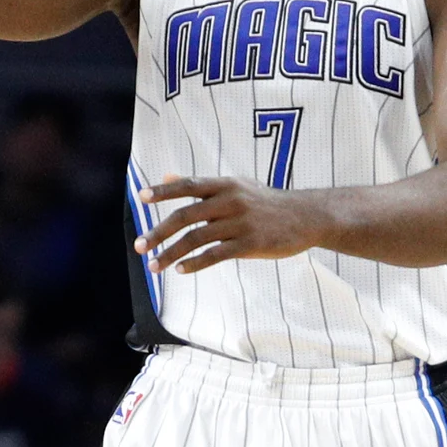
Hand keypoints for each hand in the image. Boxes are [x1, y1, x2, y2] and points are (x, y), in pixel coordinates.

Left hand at [134, 174, 321, 273]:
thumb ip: (201, 185)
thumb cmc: (267, 201)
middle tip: (139, 245)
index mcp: (227, 185)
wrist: (307, 216)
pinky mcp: (251, 244)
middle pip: (186, 215)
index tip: (141, 196)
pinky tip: (181, 270)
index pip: (189, 185)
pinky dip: (195, 263)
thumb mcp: (237, 186)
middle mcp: (232, 201)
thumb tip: (165, 176)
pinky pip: (216, 255)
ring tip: (154, 266)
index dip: (164, 190)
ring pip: (197, 238)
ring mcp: (241, 223)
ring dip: (171, 253)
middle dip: (159, 232)